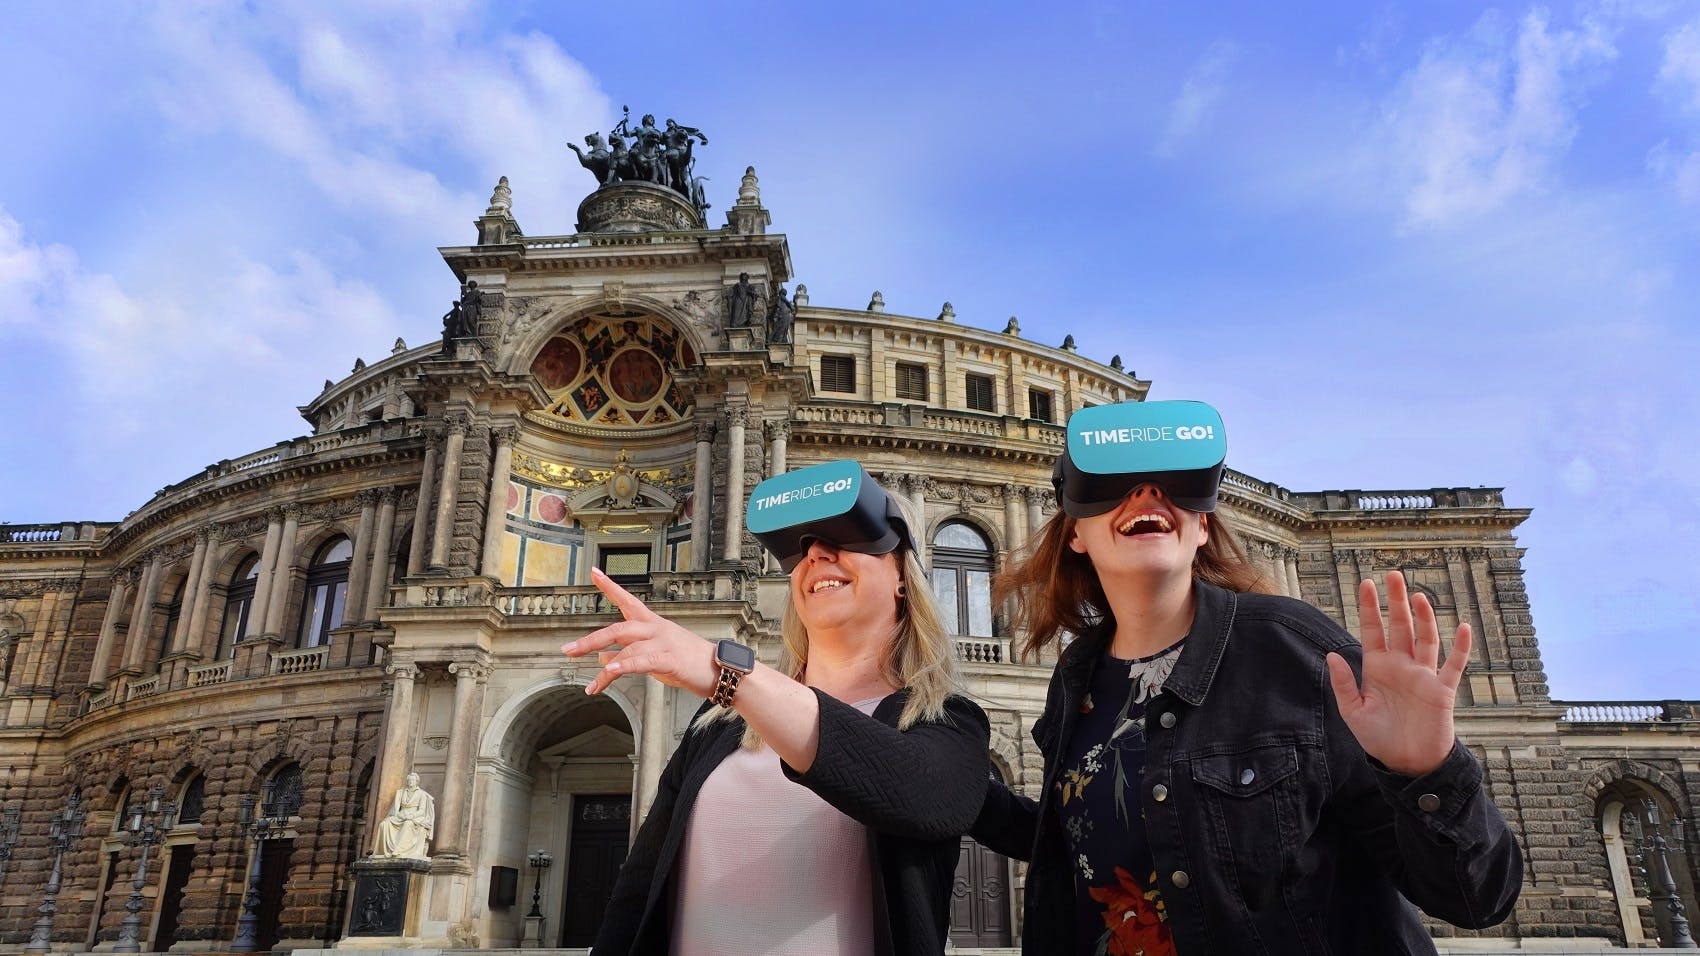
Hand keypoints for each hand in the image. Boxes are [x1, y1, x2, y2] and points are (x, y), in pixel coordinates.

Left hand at [561, 568, 719, 697]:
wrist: (719, 670)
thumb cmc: (687, 662)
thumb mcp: (654, 657)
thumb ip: (628, 654)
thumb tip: (602, 657)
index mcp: (652, 624)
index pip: (628, 600)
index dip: (609, 586)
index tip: (593, 571)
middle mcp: (656, 628)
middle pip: (618, 628)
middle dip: (590, 640)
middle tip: (568, 651)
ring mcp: (664, 642)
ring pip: (627, 648)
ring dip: (606, 668)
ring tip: (592, 686)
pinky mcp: (671, 659)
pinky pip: (643, 660)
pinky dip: (626, 665)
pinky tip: (611, 671)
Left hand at [1325, 570, 1470, 776]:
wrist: (1406, 763)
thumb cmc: (1379, 738)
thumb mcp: (1354, 712)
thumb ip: (1343, 684)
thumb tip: (1330, 654)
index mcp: (1377, 669)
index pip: (1373, 631)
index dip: (1370, 608)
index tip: (1366, 584)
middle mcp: (1401, 666)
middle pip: (1400, 627)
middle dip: (1396, 601)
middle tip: (1393, 574)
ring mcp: (1423, 676)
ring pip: (1426, 639)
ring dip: (1424, 617)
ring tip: (1418, 595)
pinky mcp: (1442, 691)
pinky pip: (1454, 665)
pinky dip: (1460, 647)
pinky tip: (1462, 627)